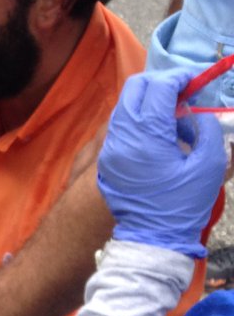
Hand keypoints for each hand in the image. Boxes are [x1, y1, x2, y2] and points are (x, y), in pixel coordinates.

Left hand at [97, 68, 226, 257]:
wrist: (152, 239)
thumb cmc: (183, 205)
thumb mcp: (209, 165)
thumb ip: (206, 130)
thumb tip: (196, 113)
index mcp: (145, 137)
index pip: (157, 87)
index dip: (180, 77)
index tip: (198, 78)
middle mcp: (120, 138)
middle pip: (134, 89)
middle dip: (161, 83)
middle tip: (186, 92)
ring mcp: (109, 149)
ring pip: (125, 107)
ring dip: (151, 102)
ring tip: (178, 119)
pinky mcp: (106, 161)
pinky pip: (120, 127)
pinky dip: (140, 120)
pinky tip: (162, 135)